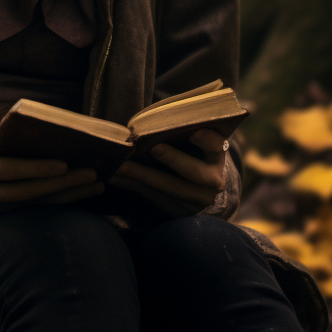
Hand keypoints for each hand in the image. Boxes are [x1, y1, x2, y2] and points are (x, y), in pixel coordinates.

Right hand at [0, 120, 104, 220]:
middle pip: (24, 193)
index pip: (6, 170)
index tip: (64, 163)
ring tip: (94, 186)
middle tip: (91, 174)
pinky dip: (53, 205)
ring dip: (64, 198)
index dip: (36, 168)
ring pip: (29, 208)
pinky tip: (76, 196)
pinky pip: (26, 215)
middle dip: (60, 185)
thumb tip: (24, 130)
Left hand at [109, 128, 227, 211]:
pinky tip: (115, 177)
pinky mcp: (179, 212)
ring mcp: (197, 200)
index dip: (208, 140)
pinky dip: (132, 185)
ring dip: (140, 174)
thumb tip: (152, 119)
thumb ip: (185, 135)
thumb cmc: (193, 158)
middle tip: (155, 148)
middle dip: (174, 159)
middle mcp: (212, 180)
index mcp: (216, 158)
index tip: (195, 133)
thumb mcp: (197, 148)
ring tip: (118, 165)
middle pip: (195, 172)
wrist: (203, 197)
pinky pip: (153, 197)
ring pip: (169, 188)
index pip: (217, 146)